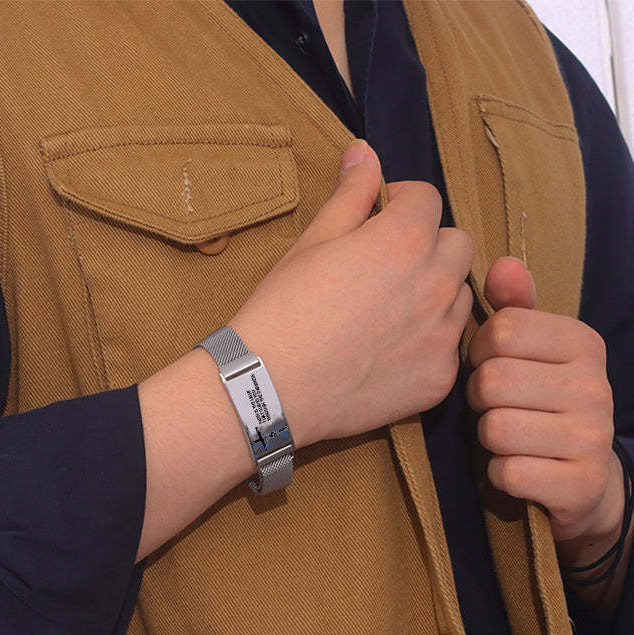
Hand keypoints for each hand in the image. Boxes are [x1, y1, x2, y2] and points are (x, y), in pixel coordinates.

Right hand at [230, 140, 475, 447]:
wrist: (271, 388)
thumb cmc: (283, 311)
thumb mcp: (312, 243)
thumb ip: (350, 194)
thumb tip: (365, 150)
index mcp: (406, 239)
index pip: (428, 199)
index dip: (402, 203)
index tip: (380, 219)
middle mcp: (437, 283)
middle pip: (458, 245)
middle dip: (430, 246)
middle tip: (389, 267)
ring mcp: (442, 335)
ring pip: (460, 297)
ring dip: (436, 294)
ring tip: (390, 313)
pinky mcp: (439, 378)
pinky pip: (449, 348)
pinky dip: (428, 344)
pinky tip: (389, 353)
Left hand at [465, 257, 623, 543]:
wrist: (583, 483)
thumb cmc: (540, 405)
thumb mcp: (531, 353)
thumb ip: (514, 309)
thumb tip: (502, 265)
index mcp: (582, 343)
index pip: (500, 330)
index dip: (480, 353)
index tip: (493, 367)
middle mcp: (596, 386)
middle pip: (492, 380)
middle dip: (480, 399)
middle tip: (497, 408)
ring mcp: (593, 438)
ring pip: (494, 428)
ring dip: (488, 439)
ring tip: (508, 438)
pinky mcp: (581, 485)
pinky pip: (507, 472)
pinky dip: (500, 475)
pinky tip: (519, 469)